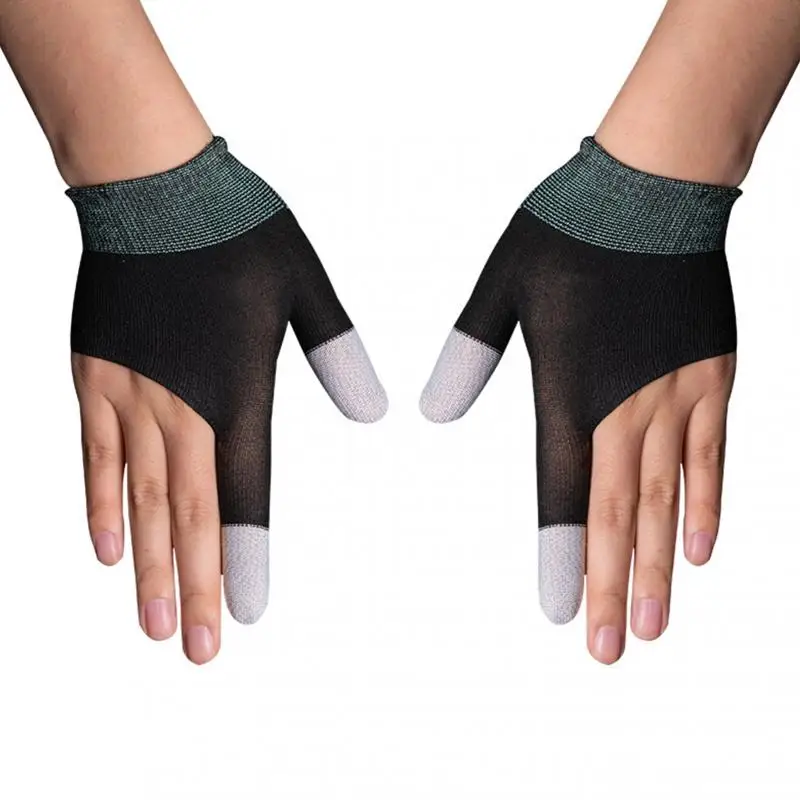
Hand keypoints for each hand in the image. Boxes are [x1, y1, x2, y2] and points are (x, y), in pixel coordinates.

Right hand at [69, 137, 386, 663]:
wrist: (152, 184)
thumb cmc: (235, 232)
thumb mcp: (304, 286)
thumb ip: (337, 353)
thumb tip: (375, 413)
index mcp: (235, 391)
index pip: (244, 495)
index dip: (244, 558)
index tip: (243, 616)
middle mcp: (180, 408)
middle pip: (190, 515)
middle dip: (197, 586)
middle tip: (198, 651)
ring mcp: (129, 396)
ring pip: (140, 501)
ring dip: (149, 567)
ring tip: (153, 625)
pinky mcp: (94, 377)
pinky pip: (95, 457)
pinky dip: (101, 506)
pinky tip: (105, 550)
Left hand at [420, 137, 738, 663]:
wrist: (655, 184)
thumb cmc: (571, 233)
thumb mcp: (502, 286)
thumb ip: (469, 353)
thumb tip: (429, 413)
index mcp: (570, 392)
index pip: (562, 495)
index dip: (562, 558)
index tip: (561, 615)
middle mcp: (626, 408)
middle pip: (616, 516)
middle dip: (609, 586)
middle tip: (608, 650)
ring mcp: (677, 396)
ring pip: (666, 501)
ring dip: (656, 567)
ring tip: (654, 624)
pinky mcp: (712, 377)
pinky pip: (712, 457)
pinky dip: (705, 506)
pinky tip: (699, 550)